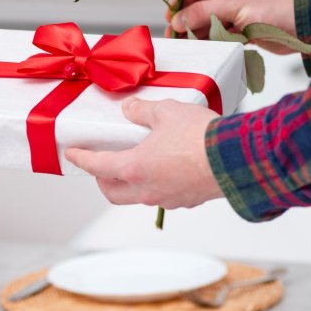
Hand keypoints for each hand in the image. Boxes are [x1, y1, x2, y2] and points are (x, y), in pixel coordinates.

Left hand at [64, 98, 222, 208]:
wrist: (239, 159)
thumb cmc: (201, 137)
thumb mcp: (166, 111)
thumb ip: (142, 111)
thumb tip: (130, 110)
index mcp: (134, 168)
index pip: (97, 166)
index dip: (81, 158)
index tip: (71, 154)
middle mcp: (147, 190)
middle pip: (112, 192)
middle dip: (101, 179)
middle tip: (100, 164)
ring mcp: (167, 199)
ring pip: (137, 197)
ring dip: (129, 183)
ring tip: (134, 163)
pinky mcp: (188, 201)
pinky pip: (162, 196)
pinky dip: (154, 185)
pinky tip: (163, 168)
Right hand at [166, 0, 296, 53]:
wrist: (305, 25)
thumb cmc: (272, 6)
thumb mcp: (232, 6)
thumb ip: (201, 12)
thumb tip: (176, 21)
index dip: (181, 0)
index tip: (169, 15)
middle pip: (201, 4)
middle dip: (187, 19)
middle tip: (172, 34)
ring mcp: (240, 8)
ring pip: (211, 20)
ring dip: (198, 31)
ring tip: (183, 44)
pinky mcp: (246, 26)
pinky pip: (222, 32)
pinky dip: (213, 39)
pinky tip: (201, 47)